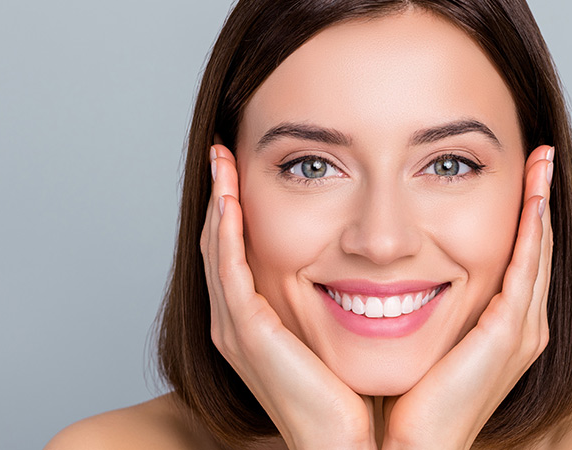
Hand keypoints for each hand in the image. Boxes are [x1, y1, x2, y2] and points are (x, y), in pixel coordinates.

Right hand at [201, 145, 376, 449]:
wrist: (346, 444)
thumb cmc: (347, 395)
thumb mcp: (332, 334)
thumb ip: (326, 301)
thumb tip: (355, 266)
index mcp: (252, 324)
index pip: (234, 253)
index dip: (234, 210)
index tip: (241, 169)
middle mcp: (235, 324)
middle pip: (216, 245)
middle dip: (218, 195)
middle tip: (223, 152)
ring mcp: (236, 329)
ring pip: (216, 251)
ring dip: (217, 201)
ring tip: (222, 159)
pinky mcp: (248, 334)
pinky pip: (229, 271)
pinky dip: (227, 232)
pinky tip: (231, 198)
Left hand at [380, 145, 554, 449]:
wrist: (417, 445)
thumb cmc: (412, 400)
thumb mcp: (429, 339)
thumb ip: (431, 306)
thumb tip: (403, 276)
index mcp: (507, 329)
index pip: (522, 258)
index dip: (525, 215)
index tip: (520, 174)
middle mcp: (525, 327)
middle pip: (538, 247)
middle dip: (540, 198)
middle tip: (540, 155)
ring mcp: (523, 330)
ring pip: (538, 249)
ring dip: (540, 201)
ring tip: (541, 161)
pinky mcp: (509, 333)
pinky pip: (526, 266)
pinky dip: (531, 227)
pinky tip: (532, 194)